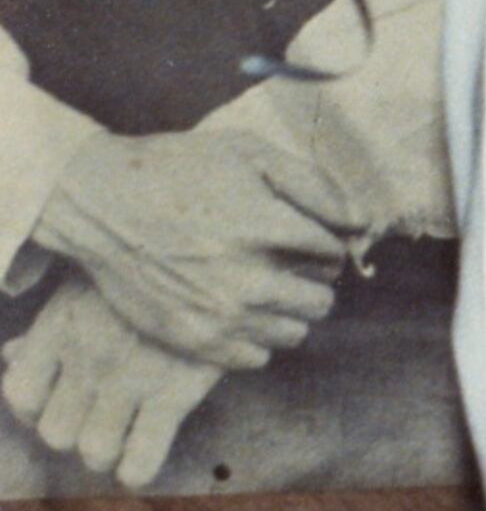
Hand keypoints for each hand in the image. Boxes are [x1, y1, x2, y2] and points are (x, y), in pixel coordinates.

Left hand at [3, 275, 223, 487]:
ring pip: (93, 451)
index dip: (32, 412)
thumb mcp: (87, 284)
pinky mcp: (175, 392)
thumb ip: (45, 328)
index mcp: (60, 329)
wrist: (220, 249)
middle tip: (94, 420)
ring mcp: (129, 379)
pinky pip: (140, 458)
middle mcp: (87, 359)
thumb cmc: (149, 266)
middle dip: (72, 433)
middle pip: (55, 432)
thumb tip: (9, 358)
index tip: (53, 406)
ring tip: (120, 438)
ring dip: (104, 452)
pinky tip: (141, 459)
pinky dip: (136, 469)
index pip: (20, 397)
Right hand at [30, 129, 343, 368]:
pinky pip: (256, 357)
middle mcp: (244, 277)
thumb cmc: (180, 171)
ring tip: (264, 285)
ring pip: (294, 332)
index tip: (305, 234)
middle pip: (322, 299)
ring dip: (290, 310)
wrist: (100, 205)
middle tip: (289, 262)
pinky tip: (239, 309)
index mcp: (262, 226)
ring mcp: (216, 314)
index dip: (325, 240)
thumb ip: (314, 185)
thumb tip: (361, 222)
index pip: (332, 251)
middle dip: (315, 279)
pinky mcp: (190, 340)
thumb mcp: (250, 153)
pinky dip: (258, 337)